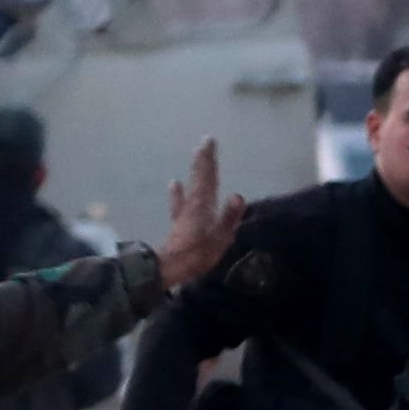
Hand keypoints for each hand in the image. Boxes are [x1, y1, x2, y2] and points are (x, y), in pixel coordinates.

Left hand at [157, 140, 245, 290]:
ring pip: (190, 185)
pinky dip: (178, 190)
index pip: (207, 177)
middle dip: (202, 159)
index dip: (208, 160)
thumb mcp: (220, 238)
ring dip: (194, 170)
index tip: (209, 141)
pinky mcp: (178, 220)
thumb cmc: (198, 254)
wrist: (170, 267)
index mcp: (203, 205)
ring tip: (197, 157)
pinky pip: (179, 200)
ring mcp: (183, 211)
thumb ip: (229, 217)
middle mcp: (192, 203)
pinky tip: (173, 182)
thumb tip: (238, 195)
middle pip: (198, 177)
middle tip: (205, 142)